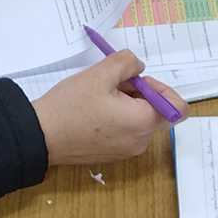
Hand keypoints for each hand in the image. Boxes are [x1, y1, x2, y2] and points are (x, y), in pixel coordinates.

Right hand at [32, 50, 189, 164]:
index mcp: (142, 123)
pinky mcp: (111, 154)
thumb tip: (138, 67)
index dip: (162, 89)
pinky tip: (93, 111)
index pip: (178, 108)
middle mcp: (140, 142)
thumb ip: (127, 63)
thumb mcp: (100, 74)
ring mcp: (126, 151)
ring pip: (139, 121)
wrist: (39, 137)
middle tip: (113, 83)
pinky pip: (126, 132)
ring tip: (99, 97)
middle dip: (140, 93)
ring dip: (127, 104)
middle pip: (156, 112)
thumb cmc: (69, 107)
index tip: (139, 81)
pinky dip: (117, 118)